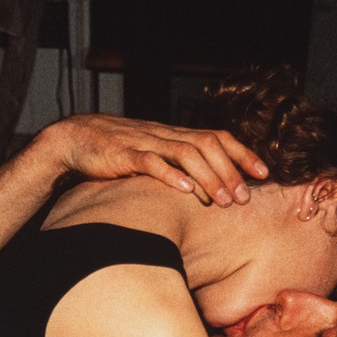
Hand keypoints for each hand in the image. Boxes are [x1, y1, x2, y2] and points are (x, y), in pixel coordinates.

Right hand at [40, 114, 268, 206]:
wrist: (73, 140)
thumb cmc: (114, 153)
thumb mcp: (151, 156)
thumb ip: (175, 166)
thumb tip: (205, 187)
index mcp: (173, 135)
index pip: (216, 137)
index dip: (242, 153)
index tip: (263, 173)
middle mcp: (164, 135)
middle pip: (207, 145)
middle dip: (230, 171)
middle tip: (244, 199)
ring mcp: (144, 143)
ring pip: (185, 154)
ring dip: (208, 177)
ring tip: (223, 201)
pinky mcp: (123, 156)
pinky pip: (150, 163)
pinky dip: (170, 176)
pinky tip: (186, 190)